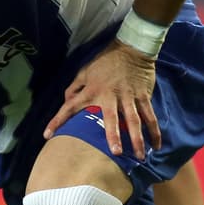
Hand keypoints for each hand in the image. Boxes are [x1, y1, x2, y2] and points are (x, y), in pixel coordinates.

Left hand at [43, 40, 160, 158]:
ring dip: (137, 138)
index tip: (47, 135)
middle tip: (115, 153)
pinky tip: (156, 145)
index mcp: (92, 91)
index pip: (70, 106)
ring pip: (134, 120)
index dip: (57, 120)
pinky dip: (154, 130)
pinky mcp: (143, 96)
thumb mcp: (85, 71)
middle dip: (113, 135)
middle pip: (112, 118)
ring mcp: (128, 97)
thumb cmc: (105, 61)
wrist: (132, 47)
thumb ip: (74, 87)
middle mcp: (110, 96)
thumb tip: (66, 101)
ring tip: (139, 156)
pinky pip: (150, 116)